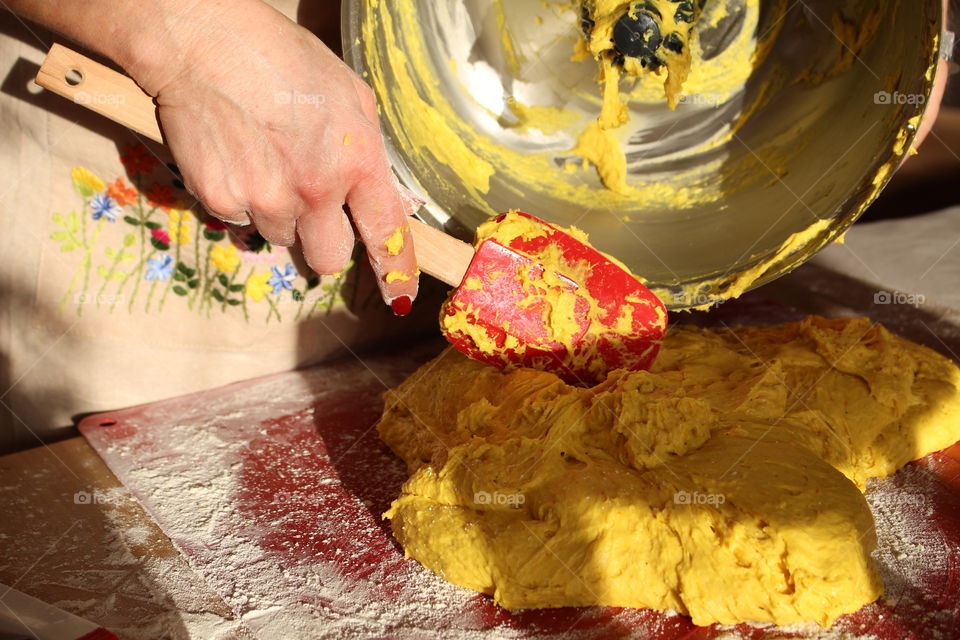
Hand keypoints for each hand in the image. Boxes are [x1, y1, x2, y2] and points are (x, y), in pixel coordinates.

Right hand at [133, 0, 417, 312]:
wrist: (204, 44)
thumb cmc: (282, 58)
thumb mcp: (350, 95)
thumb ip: (367, 152)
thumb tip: (379, 195)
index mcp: (357, 162)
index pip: (387, 236)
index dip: (397, 273)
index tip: (400, 296)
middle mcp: (314, 191)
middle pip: (328, 259)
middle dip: (324, 242)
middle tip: (311, 205)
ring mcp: (264, 200)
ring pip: (281, 238)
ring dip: (279, 214)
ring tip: (266, 160)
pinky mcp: (221, 201)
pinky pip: (240, 220)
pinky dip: (241, 199)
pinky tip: (237, 157)